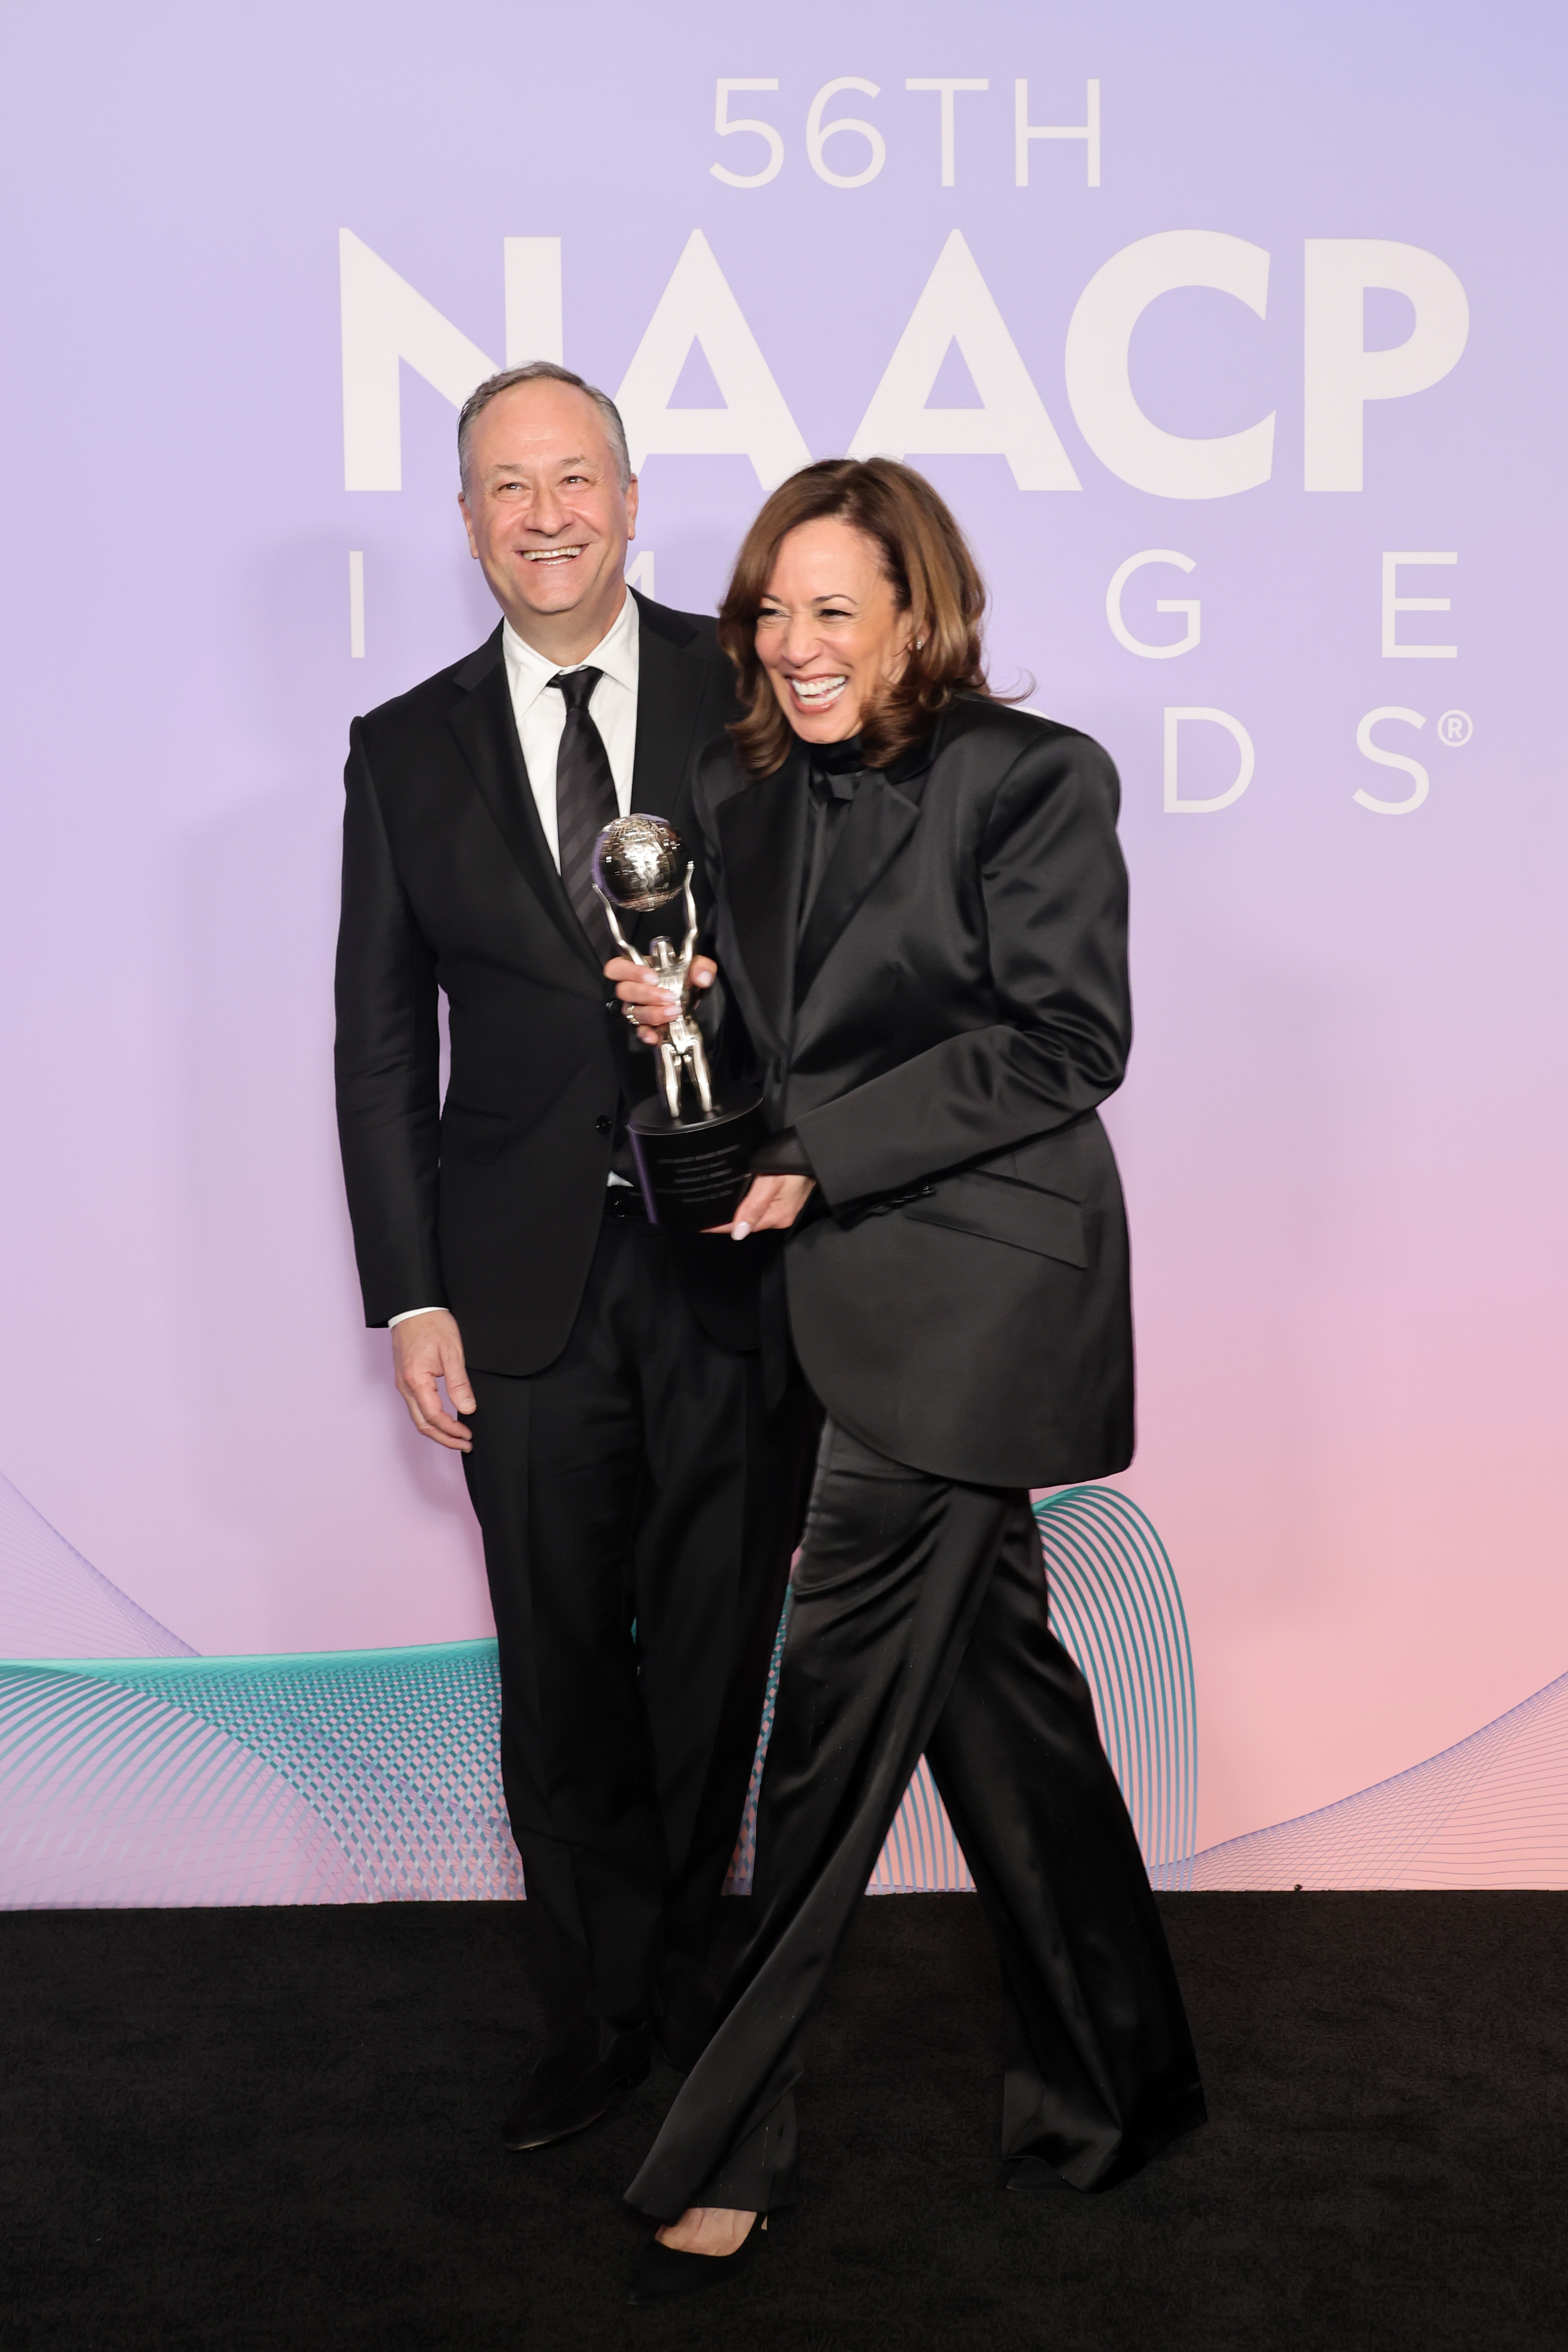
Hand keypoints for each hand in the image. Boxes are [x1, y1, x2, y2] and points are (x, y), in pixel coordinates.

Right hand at [391, 1310, 475, 1451]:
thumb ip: (459, 1383)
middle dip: (444, 1439)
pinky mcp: (405, 1380)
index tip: (468, 1436)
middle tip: (465, 1445)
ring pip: (418, 1418)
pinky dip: (430, 1419)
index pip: (434, 1417)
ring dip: (437, 1431)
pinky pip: (416, 1407)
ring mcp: (403, 1384)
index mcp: (416, 1380)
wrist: (413, 1307)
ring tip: (457, 1437)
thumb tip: (468, 1408)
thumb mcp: (452, 1352)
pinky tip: (444, 1420)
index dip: (452, 1430)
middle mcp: (405, 1386)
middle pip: (422, 1424)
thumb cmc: (432, 1324)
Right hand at [606, 953, 714, 1045]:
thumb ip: (701, 967)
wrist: (694, 1000)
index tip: (653, 978)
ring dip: (653, 1013)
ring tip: (674, 1012)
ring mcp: (636, 1008)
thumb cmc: (688, 979)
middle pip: (623, 991)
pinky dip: (646, 1034)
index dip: (630, 972)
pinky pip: (638, 1031)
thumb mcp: (698, 968)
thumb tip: (701, 977)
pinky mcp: (644, 1026)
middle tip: (669, 997)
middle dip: (646, 994)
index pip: (617, 967)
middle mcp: (633, 989)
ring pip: (632, 1011)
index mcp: (640, 969)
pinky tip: (656, 1036)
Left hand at [708, 1173, 814, 1237]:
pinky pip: (762, 1209)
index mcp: (776, 1216)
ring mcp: (784, 1210)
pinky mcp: (786, 1201)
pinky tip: (739, 1202)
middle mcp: (780, 1217)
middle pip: (747, 1223)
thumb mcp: (771, 1183)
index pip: (741, 1226)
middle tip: (705, 1217)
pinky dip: (748, 1207)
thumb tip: (738, 1233)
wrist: (813, 1152)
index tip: (702, 1226)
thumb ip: (754, 1207)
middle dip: (727, 1222)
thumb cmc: (793, 1164)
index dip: (721, 1227)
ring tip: (717, 1211)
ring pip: (754, 1216)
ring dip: (737, 1215)